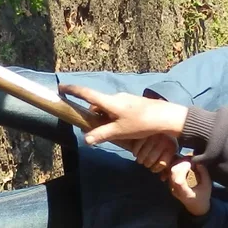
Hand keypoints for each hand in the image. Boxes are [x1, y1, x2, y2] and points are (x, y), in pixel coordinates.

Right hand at [61, 85, 188, 148]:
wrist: (166, 117)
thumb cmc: (142, 123)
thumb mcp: (120, 132)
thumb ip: (102, 134)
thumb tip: (85, 140)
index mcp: (110, 102)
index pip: (86, 94)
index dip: (72, 90)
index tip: (60, 88)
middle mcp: (116, 97)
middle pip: (96, 104)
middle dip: (91, 115)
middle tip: (90, 129)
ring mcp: (125, 99)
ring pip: (107, 108)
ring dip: (103, 118)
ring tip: (110, 132)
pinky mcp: (132, 103)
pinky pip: (116, 109)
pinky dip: (113, 117)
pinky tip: (122, 128)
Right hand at [132, 133, 178, 175]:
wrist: (158, 123)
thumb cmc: (162, 143)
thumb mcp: (167, 153)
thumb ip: (166, 167)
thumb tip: (162, 179)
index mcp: (172, 147)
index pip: (161, 165)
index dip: (155, 168)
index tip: (153, 167)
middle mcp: (163, 141)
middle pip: (150, 161)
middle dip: (146, 164)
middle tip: (146, 162)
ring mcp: (152, 136)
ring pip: (142, 156)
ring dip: (140, 160)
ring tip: (141, 157)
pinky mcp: (142, 133)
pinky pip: (135, 149)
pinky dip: (135, 152)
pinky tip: (137, 151)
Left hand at [167, 159, 210, 215]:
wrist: (196, 206)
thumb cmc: (203, 197)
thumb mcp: (207, 186)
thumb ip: (203, 173)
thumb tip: (198, 162)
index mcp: (184, 193)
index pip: (179, 180)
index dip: (184, 168)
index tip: (192, 163)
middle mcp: (175, 190)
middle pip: (173, 172)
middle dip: (182, 162)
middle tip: (191, 159)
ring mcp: (171, 186)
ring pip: (170, 169)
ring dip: (179, 162)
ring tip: (189, 160)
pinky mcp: (170, 182)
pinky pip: (170, 170)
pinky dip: (177, 164)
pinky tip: (185, 163)